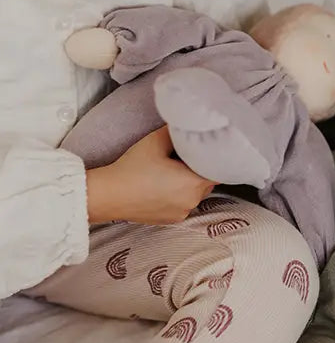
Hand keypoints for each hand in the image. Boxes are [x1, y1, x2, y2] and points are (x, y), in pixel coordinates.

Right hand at [86, 127, 214, 224]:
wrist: (107, 195)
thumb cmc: (132, 167)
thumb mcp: (156, 141)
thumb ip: (177, 131)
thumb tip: (190, 122)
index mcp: (193, 183)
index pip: (219, 169)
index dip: (217, 157)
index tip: (210, 147)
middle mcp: (192, 201)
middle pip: (208, 181)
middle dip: (201, 167)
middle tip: (187, 154)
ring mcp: (181, 213)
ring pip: (196, 192)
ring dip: (190, 181)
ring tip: (174, 168)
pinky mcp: (170, 220)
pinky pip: (184, 202)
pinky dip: (180, 193)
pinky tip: (165, 182)